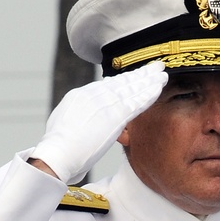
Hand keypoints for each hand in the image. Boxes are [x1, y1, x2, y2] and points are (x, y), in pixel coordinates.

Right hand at [30, 63, 168, 183]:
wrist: (57, 153)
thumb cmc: (59, 149)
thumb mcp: (66, 127)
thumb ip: (80, 121)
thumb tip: (85, 124)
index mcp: (80, 96)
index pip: (107, 86)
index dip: (124, 80)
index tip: (135, 76)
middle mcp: (94, 95)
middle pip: (121, 82)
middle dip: (139, 74)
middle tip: (154, 67)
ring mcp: (105, 104)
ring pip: (132, 88)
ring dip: (149, 80)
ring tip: (161, 72)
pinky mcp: (115, 116)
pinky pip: (137, 101)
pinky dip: (149, 93)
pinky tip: (159, 86)